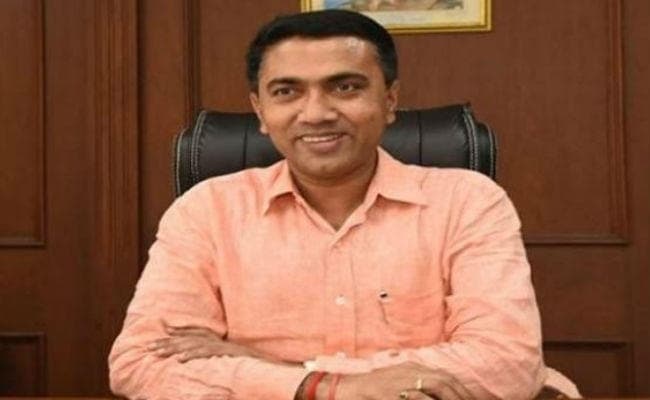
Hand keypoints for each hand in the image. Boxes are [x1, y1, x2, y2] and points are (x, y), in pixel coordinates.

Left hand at [148, 324, 266, 362]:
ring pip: (191, 344)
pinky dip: (191, 355)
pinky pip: (205, 353)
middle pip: (188, 338)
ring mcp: (220, 346)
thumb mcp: (232, 356)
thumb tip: (208, 358)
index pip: (196, 333)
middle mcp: (217, 341)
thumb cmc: (250, 363)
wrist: (267, 365)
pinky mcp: (224, 353)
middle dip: (167, 341)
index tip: (164, 331)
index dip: (179, 331)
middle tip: (149, 346)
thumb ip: (218, 353)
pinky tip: (178, 360)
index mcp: (218, 341)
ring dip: (173, 348)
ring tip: (156, 353)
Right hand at [336, 362, 474, 399]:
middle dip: (460, 396)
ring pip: (433, 388)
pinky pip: (415, 398)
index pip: (444, 377)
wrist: (342, 389)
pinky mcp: (390, 392)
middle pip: (443, 381)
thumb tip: (434, 394)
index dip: (461, 391)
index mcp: (411, 367)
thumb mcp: (395, 382)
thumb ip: (415, 386)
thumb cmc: (370, 389)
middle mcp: (408, 371)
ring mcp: (399, 381)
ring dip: (449, 398)